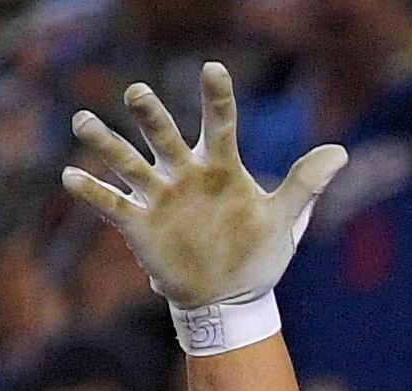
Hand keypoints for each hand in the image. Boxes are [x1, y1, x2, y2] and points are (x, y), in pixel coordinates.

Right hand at [63, 64, 345, 311]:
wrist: (228, 299)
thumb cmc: (257, 255)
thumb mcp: (284, 221)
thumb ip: (305, 185)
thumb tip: (340, 152)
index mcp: (221, 167)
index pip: (219, 123)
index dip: (217, 97)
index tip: (212, 70)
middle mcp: (185, 173)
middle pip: (164, 135)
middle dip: (150, 114)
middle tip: (137, 92)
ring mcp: (160, 197)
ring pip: (128, 162)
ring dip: (106, 142)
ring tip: (83, 121)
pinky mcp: (140, 225)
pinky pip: (112, 204)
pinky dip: (91, 191)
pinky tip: (71, 176)